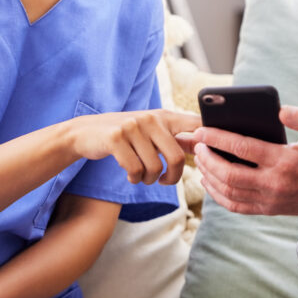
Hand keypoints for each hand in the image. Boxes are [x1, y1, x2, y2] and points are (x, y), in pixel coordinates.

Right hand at [72, 109, 199, 184]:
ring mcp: (133, 127)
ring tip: (142, 176)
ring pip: (155, 168)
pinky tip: (130, 175)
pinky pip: (135, 170)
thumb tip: (205, 145)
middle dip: (173, 177)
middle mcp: (151, 119)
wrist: (85, 132)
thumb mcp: (151, 131)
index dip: (209, 139)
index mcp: (165, 117)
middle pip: (177, 157)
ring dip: (149, 180)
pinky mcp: (116, 138)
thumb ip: (175, 136)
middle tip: (164, 181)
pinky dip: (134, 179)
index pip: (196, 124)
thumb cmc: (125, 136)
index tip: (212, 155)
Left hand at [193, 106, 297, 215]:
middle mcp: (274, 183)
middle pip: (229, 174)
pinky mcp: (268, 210)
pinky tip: (210, 181)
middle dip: (208, 159)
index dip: (218, 139)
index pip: (243, 149)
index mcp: (284, 160)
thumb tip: (280, 110)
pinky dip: (218, 195)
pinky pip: (236, 206)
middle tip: (197, 145)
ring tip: (200, 161)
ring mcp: (270, 199)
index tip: (202, 131)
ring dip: (210, 176)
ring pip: (229, 192)